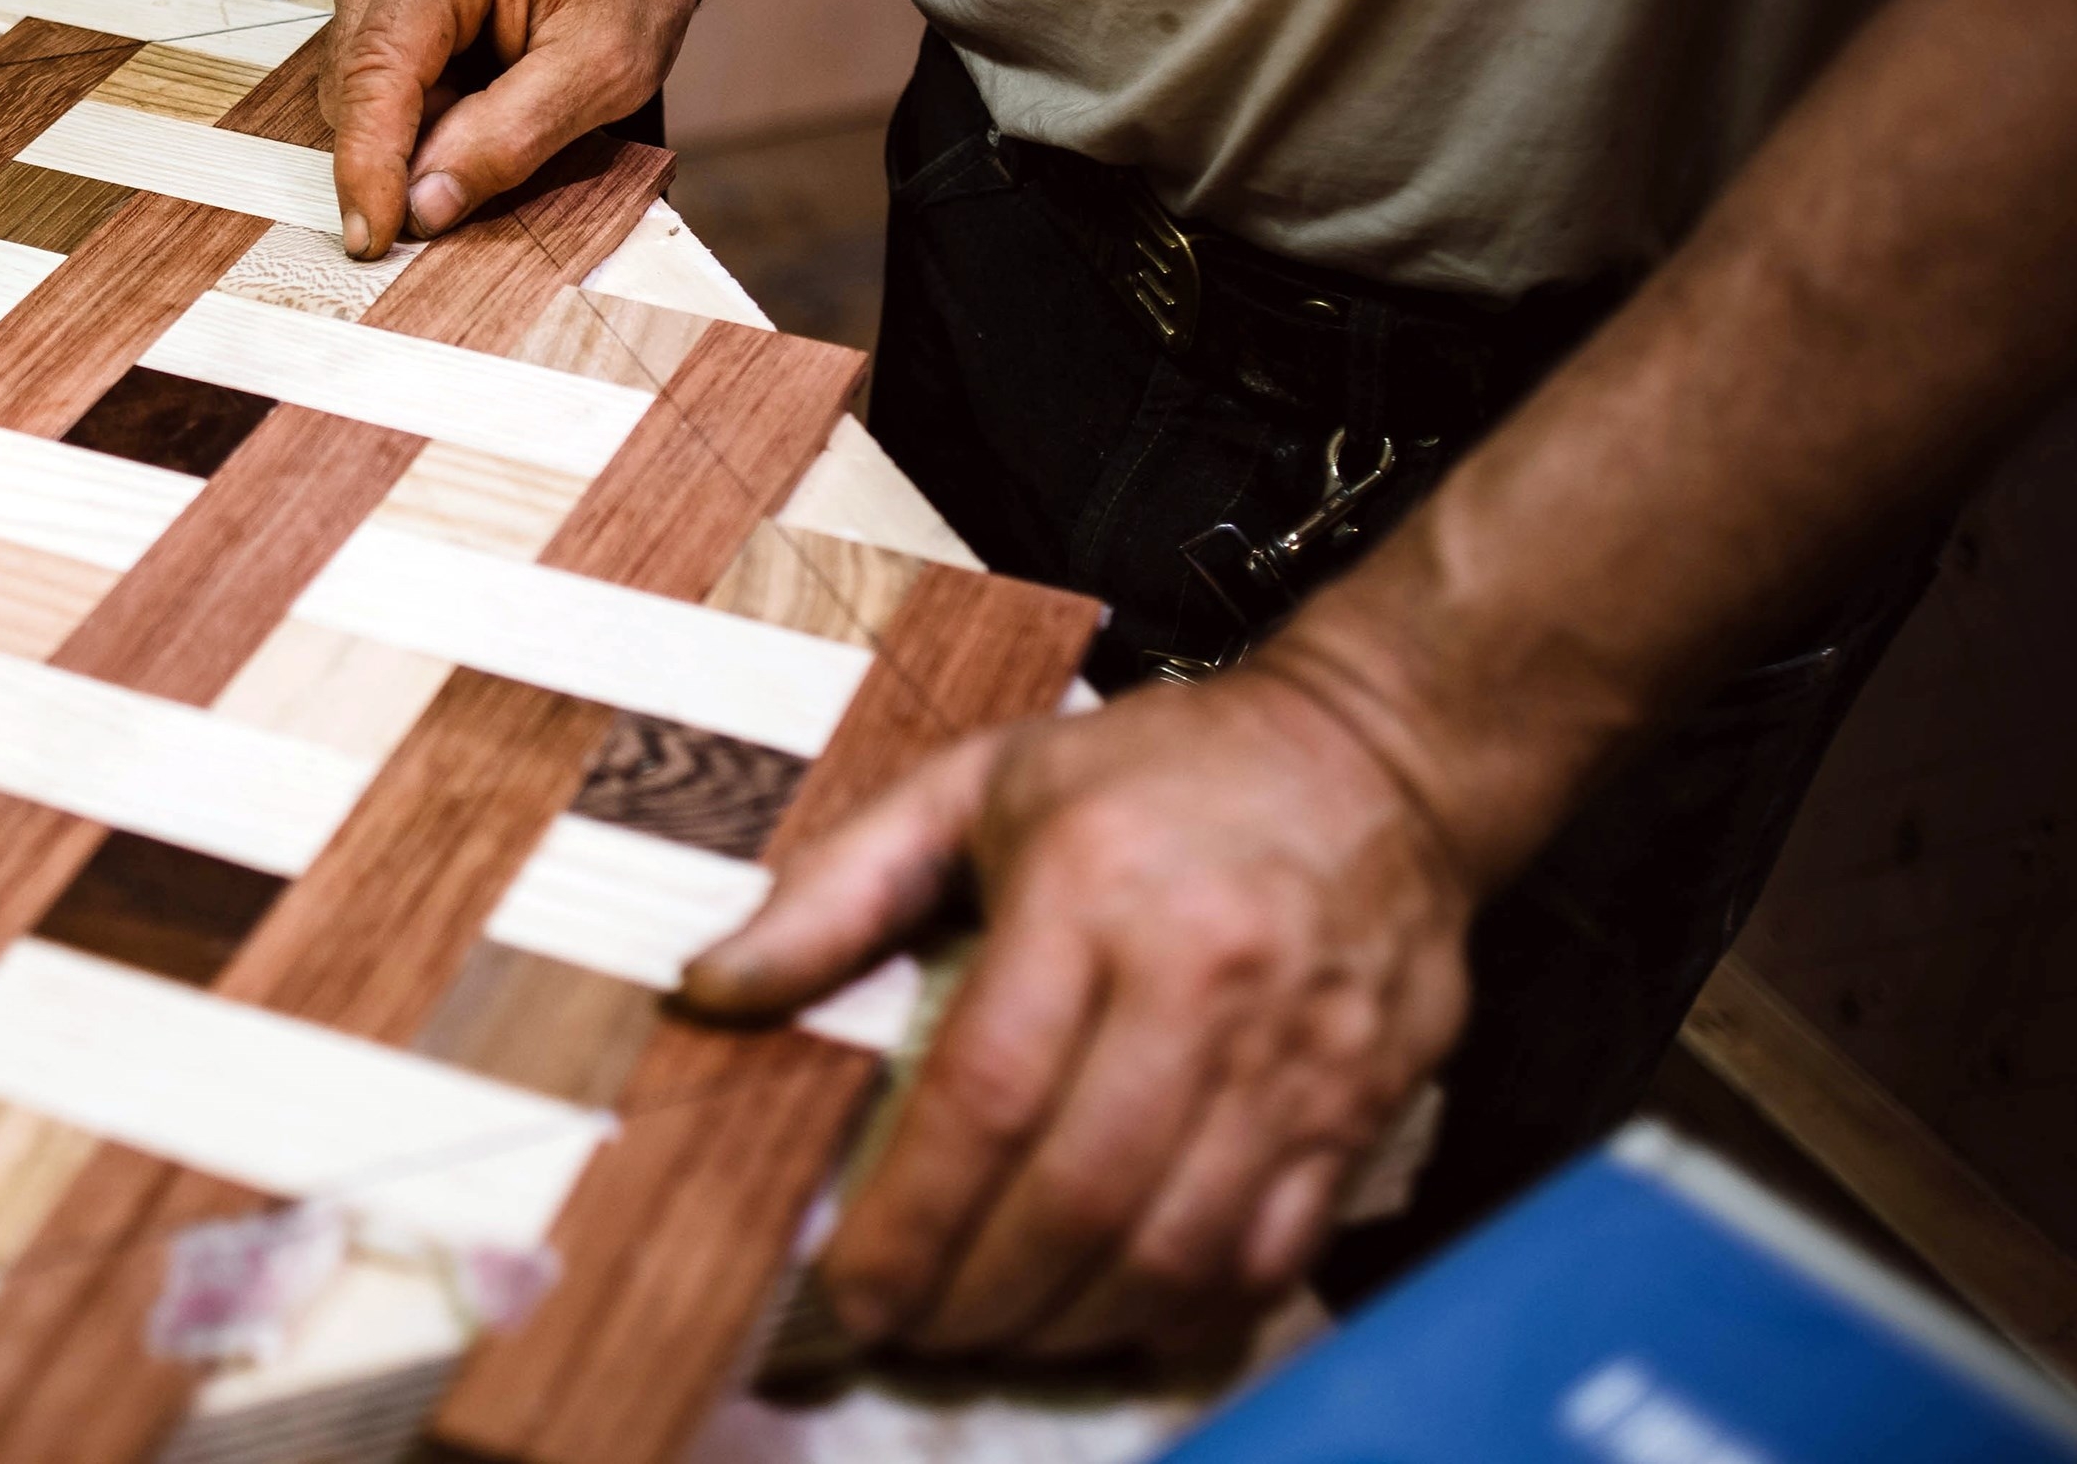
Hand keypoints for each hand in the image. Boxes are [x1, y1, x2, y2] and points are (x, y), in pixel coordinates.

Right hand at [323, 0, 706, 257]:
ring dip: (417, 125)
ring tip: (502, 98)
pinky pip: (369, 75)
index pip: (378, 67)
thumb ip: (512, 138)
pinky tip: (475, 88)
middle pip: (357, 82)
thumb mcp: (605, 70)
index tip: (373, 240)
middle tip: (499, 155)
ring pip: (356, 86)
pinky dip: (418, 106)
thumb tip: (423, 205)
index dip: (368, 162)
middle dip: (407, 147)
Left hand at [680, 666, 1474, 1356]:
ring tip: (993, 1333)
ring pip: (1175, 1249)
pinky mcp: (1362, 1104)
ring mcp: (1298, 1053)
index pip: (986, 1095)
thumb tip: (708, 986)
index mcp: (1089, 889)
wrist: (1379, 754)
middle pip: (1079, 1196)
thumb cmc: (1153, 770)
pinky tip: (1110, 1318)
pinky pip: (1269, 1255)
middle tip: (910, 1330)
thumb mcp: (974, 781)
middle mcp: (1202, 978)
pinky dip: (1180, 1313)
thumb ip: (835, 887)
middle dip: (977, 1296)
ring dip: (1070, 1323)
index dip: (911, 1218)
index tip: (849, 1287)